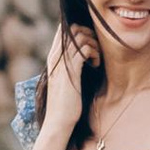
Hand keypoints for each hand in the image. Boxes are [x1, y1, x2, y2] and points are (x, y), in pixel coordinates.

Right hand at [38, 22, 94, 136]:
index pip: (64, 31)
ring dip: (94, 45)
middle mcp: (55, 57)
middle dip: (89, 34)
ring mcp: (62, 63)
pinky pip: (85, 49)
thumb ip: (70, 65)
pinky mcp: (71, 70)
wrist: (58, 120)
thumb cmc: (65, 102)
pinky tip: (96, 65)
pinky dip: (94, 53)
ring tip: (96, 59)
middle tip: (95, 50)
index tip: (90, 44)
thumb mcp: (65, 79)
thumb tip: (82, 55)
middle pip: (73, 29)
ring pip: (81, 37)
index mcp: (53, 57)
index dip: (80, 31)